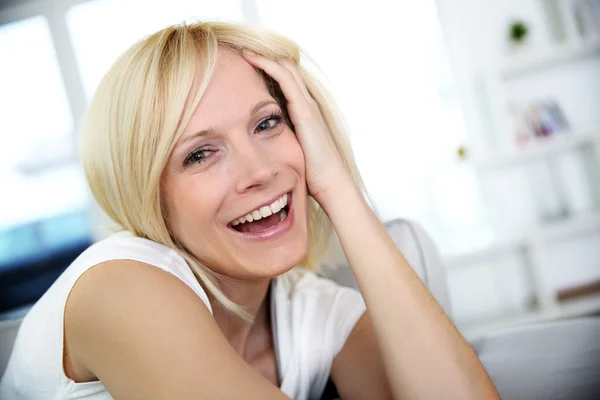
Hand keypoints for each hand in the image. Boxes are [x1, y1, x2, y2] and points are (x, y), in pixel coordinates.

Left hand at [242, 51, 352, 204]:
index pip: (288, 82)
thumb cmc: (313, 175)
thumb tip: (261, 145)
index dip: (270, 71)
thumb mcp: (292, 152)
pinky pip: (285, 80)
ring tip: (244, 52)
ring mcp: (308, 106)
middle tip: (243, 54)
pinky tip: (253, 61)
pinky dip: (268, 67)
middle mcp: (308, 104)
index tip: (248, 68)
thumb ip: (281, 142)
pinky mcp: (305, 111)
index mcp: (305, 113)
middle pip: (288, 70)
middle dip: (266, 60)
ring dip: (265, 58)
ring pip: (287, 69)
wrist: (331, 184)